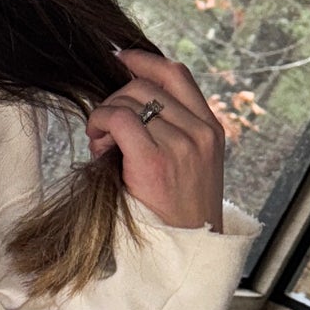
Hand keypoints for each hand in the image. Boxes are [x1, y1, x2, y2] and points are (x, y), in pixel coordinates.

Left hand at [88, 47, 225, 230]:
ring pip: (128, 100)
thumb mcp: (188, 166)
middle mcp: (200, 132)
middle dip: (115, 99)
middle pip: (145, 85)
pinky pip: (119, 119)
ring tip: (103, 148)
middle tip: (105, 131)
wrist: (188, 252)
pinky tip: (99, 147)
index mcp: (210, 129)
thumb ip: (171, 132)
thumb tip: (127, 101)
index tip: (120, 58)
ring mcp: (182, 145)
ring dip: (105, 118)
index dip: (144, 60)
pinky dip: (100, 125)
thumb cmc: (178, 214)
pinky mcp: (156, 160)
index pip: (176, 74)